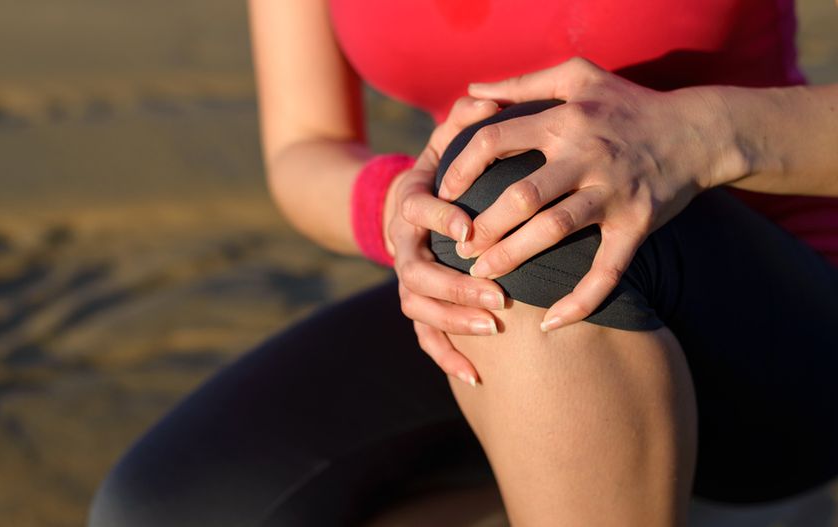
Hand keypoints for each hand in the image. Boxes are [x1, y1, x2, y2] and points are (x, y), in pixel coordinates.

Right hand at [386, 97, 507, 386]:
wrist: (407, 206)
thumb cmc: (442, 172)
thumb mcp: (447, 143)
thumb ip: (463, 125)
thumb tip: (482, 101)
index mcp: (410, 203)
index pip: (416, 209)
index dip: (439, 218)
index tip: (468, 228)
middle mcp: (401, 244)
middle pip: (414, 272)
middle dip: (456, 286)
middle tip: (499, 298)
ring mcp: (407, 278)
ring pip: (417, 307)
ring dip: (452, 321)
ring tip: (492, 330)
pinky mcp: (417, 305)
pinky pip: (424, 337)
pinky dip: (446, 356)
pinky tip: (477, 376)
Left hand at [441, 58, 717, 330]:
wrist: (699, 131)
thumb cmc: (629, 103)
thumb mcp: (579, 74)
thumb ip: (522, 82)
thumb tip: (472, 89)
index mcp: (564, 120)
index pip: (495, 141)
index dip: (462, 168)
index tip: (444, 193)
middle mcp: (586, 156)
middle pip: (521, 195)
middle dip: (482, 225)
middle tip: (457, 247)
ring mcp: (613, 193)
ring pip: (554, 230)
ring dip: (513, 256)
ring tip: (482, 275)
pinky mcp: (638, 224)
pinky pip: (608, 270)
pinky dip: (581, 301)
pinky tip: (552, 324)